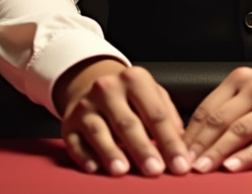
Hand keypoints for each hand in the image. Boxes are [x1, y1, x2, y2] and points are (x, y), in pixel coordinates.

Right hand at [54, 57, 190, 176]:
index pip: (156, 114)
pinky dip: (84, 156)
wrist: (89, 83)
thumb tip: (182, 143)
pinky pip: (75, 142)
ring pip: (99, 131)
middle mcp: (107, 89)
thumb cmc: (129, 96)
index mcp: (134, 80)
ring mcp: (85, 106)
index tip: (180, 164)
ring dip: (111, 152)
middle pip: (128, 123)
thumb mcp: (152, 95)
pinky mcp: (68, 123)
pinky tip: (94, 168)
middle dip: (143, 149)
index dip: (170, 141)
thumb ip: (168, 116)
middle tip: (156, 170)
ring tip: (123, 170)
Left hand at [184, 62, 251, 172]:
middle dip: (199, 145)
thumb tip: (192, 137)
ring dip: (217, 152)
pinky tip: (232, 167)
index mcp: (242, 79)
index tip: (178, 150)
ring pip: (239, 132)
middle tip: (184, 163)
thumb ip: (226, 107)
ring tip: (202, 167)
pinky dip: (245, 157)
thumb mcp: (251, 90)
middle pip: (220, 120)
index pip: (208, 108)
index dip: (190, 132)